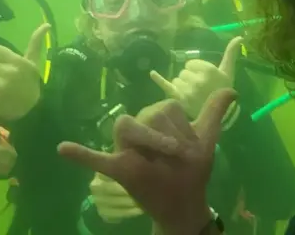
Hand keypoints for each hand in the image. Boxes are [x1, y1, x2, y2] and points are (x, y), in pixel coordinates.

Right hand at [58, 90, 237, 234]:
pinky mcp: (118, 168)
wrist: (185, 204)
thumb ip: (214, 112)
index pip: (166, 108)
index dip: (180, 130)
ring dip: (147, 144)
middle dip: (166, 138)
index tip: (187, 150)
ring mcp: (127, 149)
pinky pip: (96, 158)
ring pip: (127, 128)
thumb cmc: (191, 170)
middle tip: (174, 160)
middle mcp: (140, 129)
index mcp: (159, 119)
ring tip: (157, 164)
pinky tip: (63, 149)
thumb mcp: (206, 139)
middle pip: (148, 115)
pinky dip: (80, 155)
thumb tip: (232, 90)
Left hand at [150, 36, 242, 118]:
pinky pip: (166, 85)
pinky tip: (152, 73)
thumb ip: (231, 54)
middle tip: (198, 89)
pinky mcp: (179, 99)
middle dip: (189, 78)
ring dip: (181, 85)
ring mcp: (187, 90)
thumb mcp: (228, 72)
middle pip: (183, 72)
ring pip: (176, 80)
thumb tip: (239, 37)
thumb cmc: (223, 90)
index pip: (191, 63)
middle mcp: (197, 80)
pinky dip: (158, 79)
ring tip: (191, 95)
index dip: (196, 70)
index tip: (203, 79)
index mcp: (209, 71)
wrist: (221, 116)